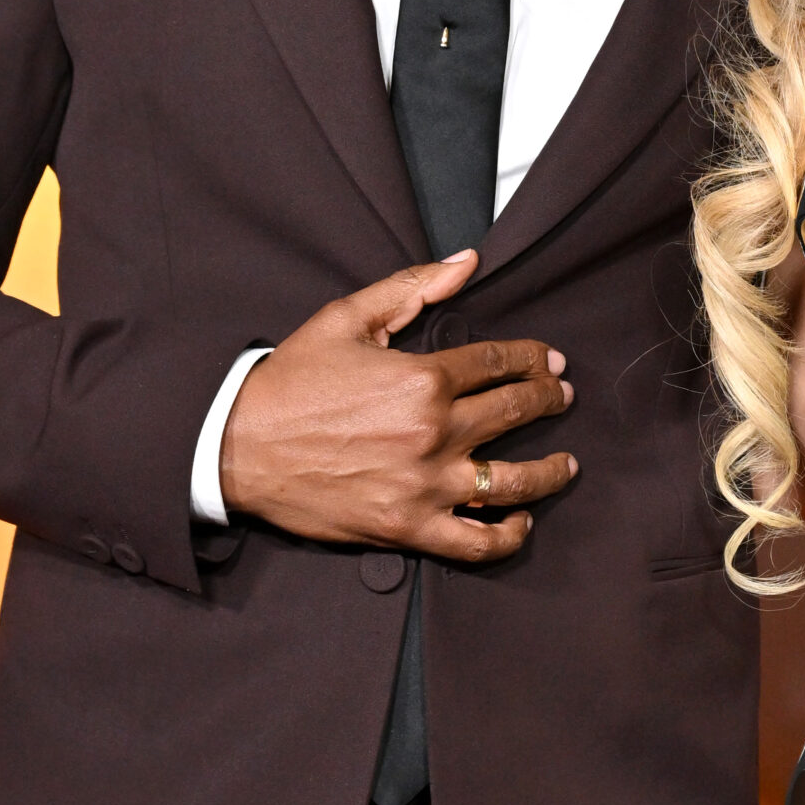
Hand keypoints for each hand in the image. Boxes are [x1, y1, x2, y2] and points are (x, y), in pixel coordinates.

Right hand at [219, 251, 575, 559]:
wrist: (237, 447)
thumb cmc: (291, 382)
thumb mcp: (347, 319)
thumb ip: (411, 287)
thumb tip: (467, 262)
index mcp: (422, 378)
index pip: (500, 363)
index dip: (534, 359)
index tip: (551, 362)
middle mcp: (434, 431)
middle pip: (517, 412)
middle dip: (550, 400)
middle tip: (563, 396)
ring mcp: (426, 484)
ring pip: (514, 482)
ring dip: (551, 471)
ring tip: (567, 464)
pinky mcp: (408, 527)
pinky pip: (476, 543)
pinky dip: (508, 536)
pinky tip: (522, 522)